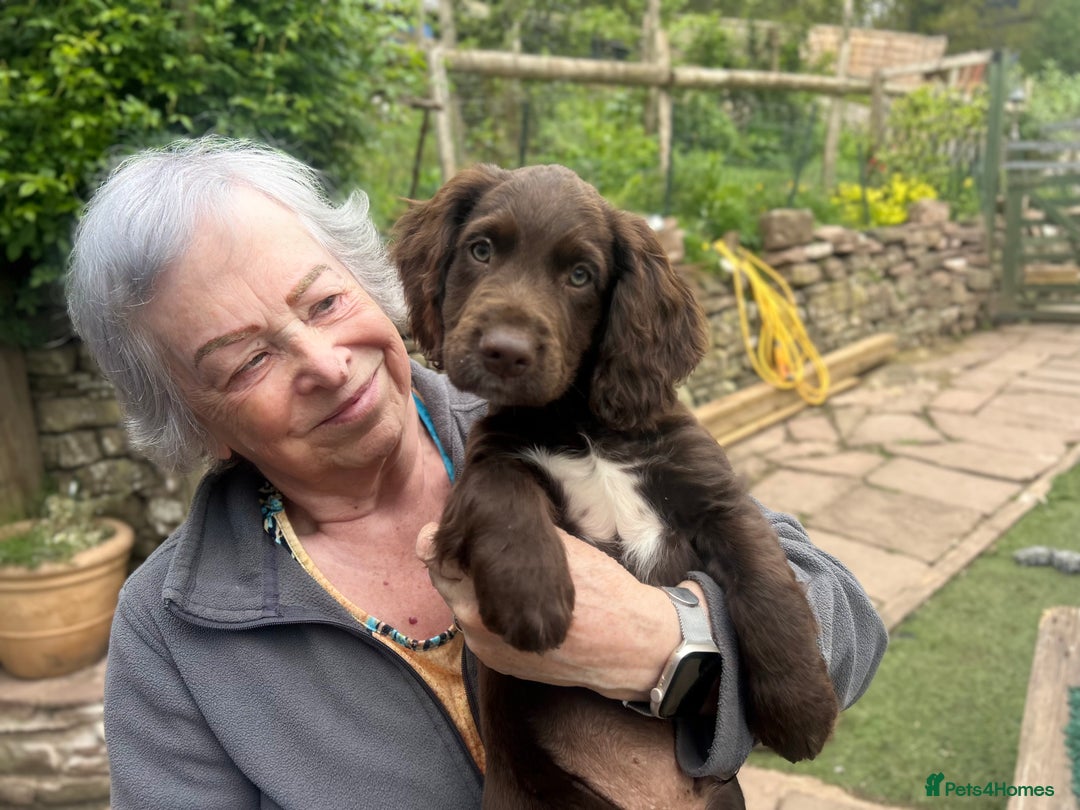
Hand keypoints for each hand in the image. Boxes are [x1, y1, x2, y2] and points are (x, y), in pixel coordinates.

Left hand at [417, 523, 704, 701]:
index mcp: (480, 600)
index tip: (459, 528)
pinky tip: (518, 597)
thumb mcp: (556, 548)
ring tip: (507, 570)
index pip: (439, 563)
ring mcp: (489, 653)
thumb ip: (512, 535)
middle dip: (464, 565)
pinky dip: (495, 612)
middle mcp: (476, 632)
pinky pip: (487, 630)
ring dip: (480, 589)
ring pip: (468, 609)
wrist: (632, 647)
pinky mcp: (505, 666)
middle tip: (488, 545)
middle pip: (451, 587)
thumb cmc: (600, 590)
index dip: (447, 541)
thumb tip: (480, 517)